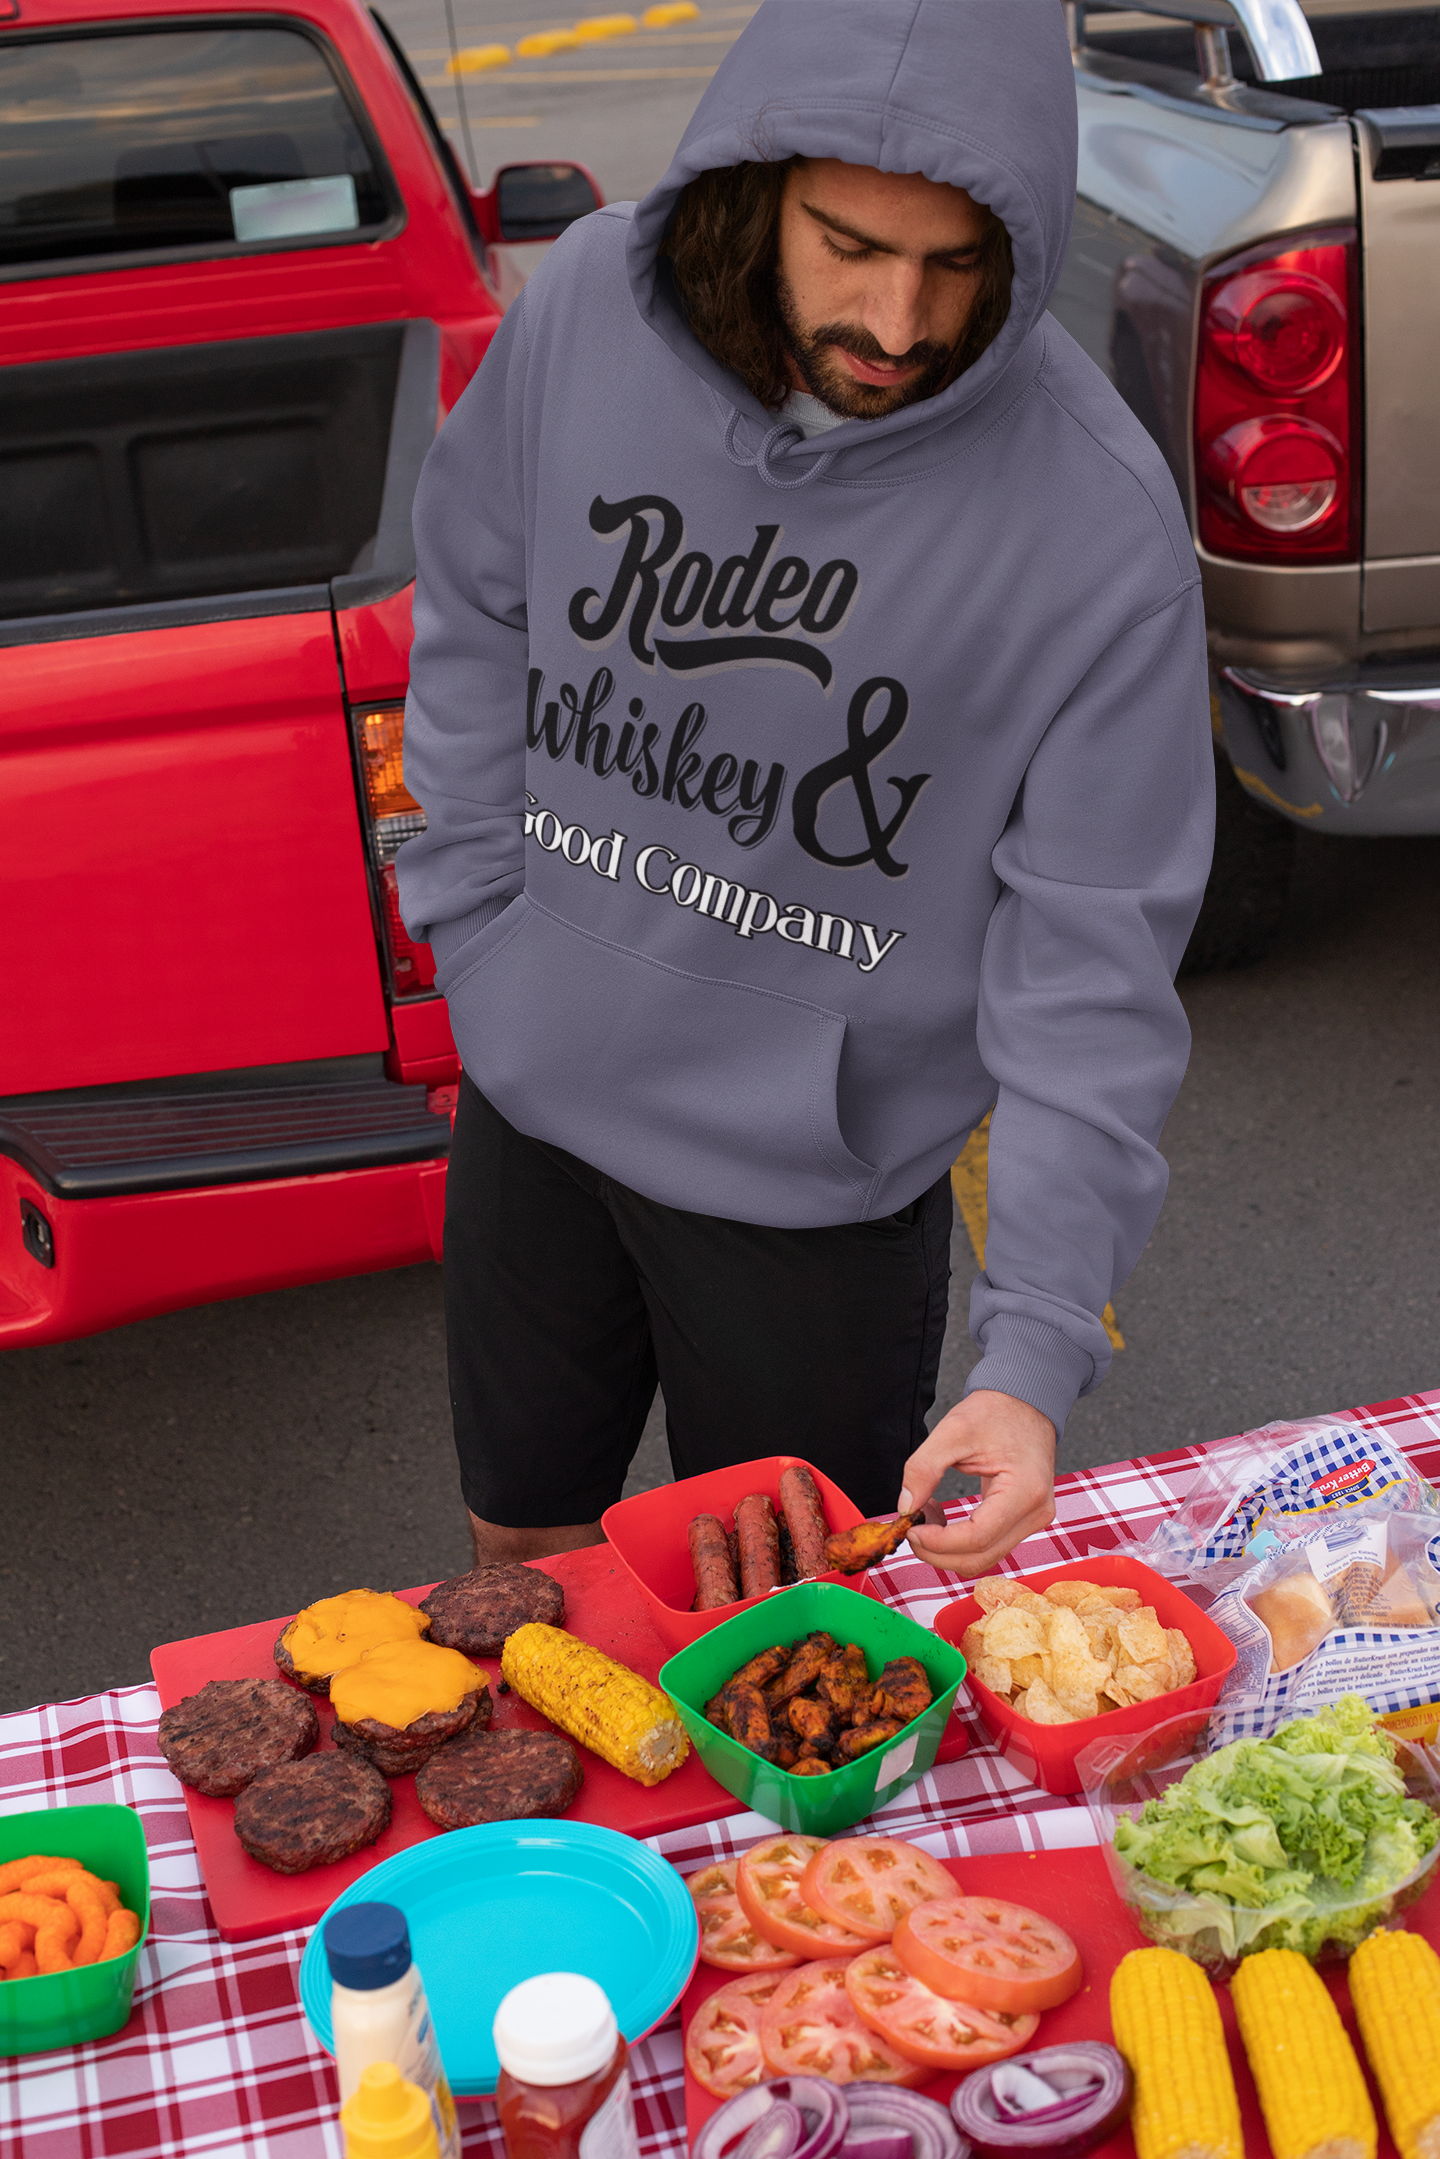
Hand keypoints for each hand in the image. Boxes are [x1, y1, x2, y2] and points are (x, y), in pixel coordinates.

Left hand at [898, 1390, 1055, 1577]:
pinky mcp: (1025, 1520)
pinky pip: (990, 1546)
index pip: (977, 1538)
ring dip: (947, 1549)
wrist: (1026, 1403)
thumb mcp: (952, 1431)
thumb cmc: (995, 1412)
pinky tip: (942, 1519)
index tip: (909, 1529)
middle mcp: (1036, 1513)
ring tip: (925, 1516)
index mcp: (1024, 1491)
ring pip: (984, 1558)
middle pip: (980, 1557)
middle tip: (909, 1530)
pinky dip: (960, 1542)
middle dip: (937, 1552)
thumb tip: (905, 1507)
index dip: (938, 1542)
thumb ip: (923, 1468)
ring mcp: (1034, 1520)